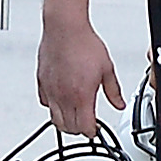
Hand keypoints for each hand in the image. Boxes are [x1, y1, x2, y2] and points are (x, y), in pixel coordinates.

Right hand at [36, 14, 123, 135]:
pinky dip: (53, 107)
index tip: (95, 129)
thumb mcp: (107, 69)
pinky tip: (62, 101)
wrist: (65, 29)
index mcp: (81, 95)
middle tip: (87, 124)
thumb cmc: (84, 44)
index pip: (84, 127)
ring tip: (76, 116)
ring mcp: (50, 90)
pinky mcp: (41, 83)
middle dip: (79, 130)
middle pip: (68, 127)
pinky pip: (45, 103)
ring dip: (65, 122)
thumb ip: (113, 91)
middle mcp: (63, 96)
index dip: (91, 132)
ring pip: (54, 118)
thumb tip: (119, 104)